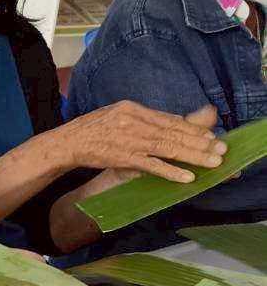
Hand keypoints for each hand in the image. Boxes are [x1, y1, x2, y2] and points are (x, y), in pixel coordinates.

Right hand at [53, 103, 223, 183]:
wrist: (64, 143)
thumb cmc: (88, 131)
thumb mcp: (115, 115)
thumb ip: (141, 119)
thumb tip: (169, 122)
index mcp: (131, 108)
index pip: (169, 119)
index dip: (192, 129)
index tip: (210, 135)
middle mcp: (133, 120)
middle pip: (174, 132)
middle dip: (201, 142)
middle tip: (222, 149)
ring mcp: (128, 139)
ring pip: (169, 147)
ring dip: (194, 156)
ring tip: (214, 162)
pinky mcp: (122, 157)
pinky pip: (152, 165)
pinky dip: (171, 172)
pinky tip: (187, 177)